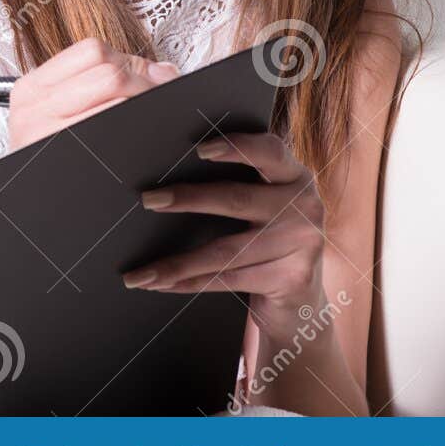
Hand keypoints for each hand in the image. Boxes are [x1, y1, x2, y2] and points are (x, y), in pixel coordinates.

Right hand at [7, 38, 180, 152]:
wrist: (36, 215)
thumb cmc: (59, 164)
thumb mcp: (62, 118)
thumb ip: (105, 86)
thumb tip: (163, 72)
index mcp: (33, 87)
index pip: (92, 52)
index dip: (128, 64)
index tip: (143, 83)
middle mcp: (32, 105)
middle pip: (109, 72)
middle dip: (144, 85)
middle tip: (157, 104)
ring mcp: (44, 131)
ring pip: (117, 95)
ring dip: (145, 105)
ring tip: (150, 122)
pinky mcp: (64, 155)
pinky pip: (115, 127)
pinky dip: (137, 129)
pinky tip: (138, 142)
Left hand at [120, 131, 327, 336]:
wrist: (304, 298)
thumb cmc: (269, 237)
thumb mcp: (268, 202)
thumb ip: (240, 180)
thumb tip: (170, 164)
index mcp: (294, 175)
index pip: (269, 151)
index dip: (237, 147)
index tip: (200, 149)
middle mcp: (304, 206)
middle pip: (237, 200)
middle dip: (188, 199)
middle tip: (149, 199)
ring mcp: (301, 244)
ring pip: (225, 252)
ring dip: (177, 262)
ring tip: (140, 272)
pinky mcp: (291, 279)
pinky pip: (228, 281)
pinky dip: (189, 283)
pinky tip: (161, 284)